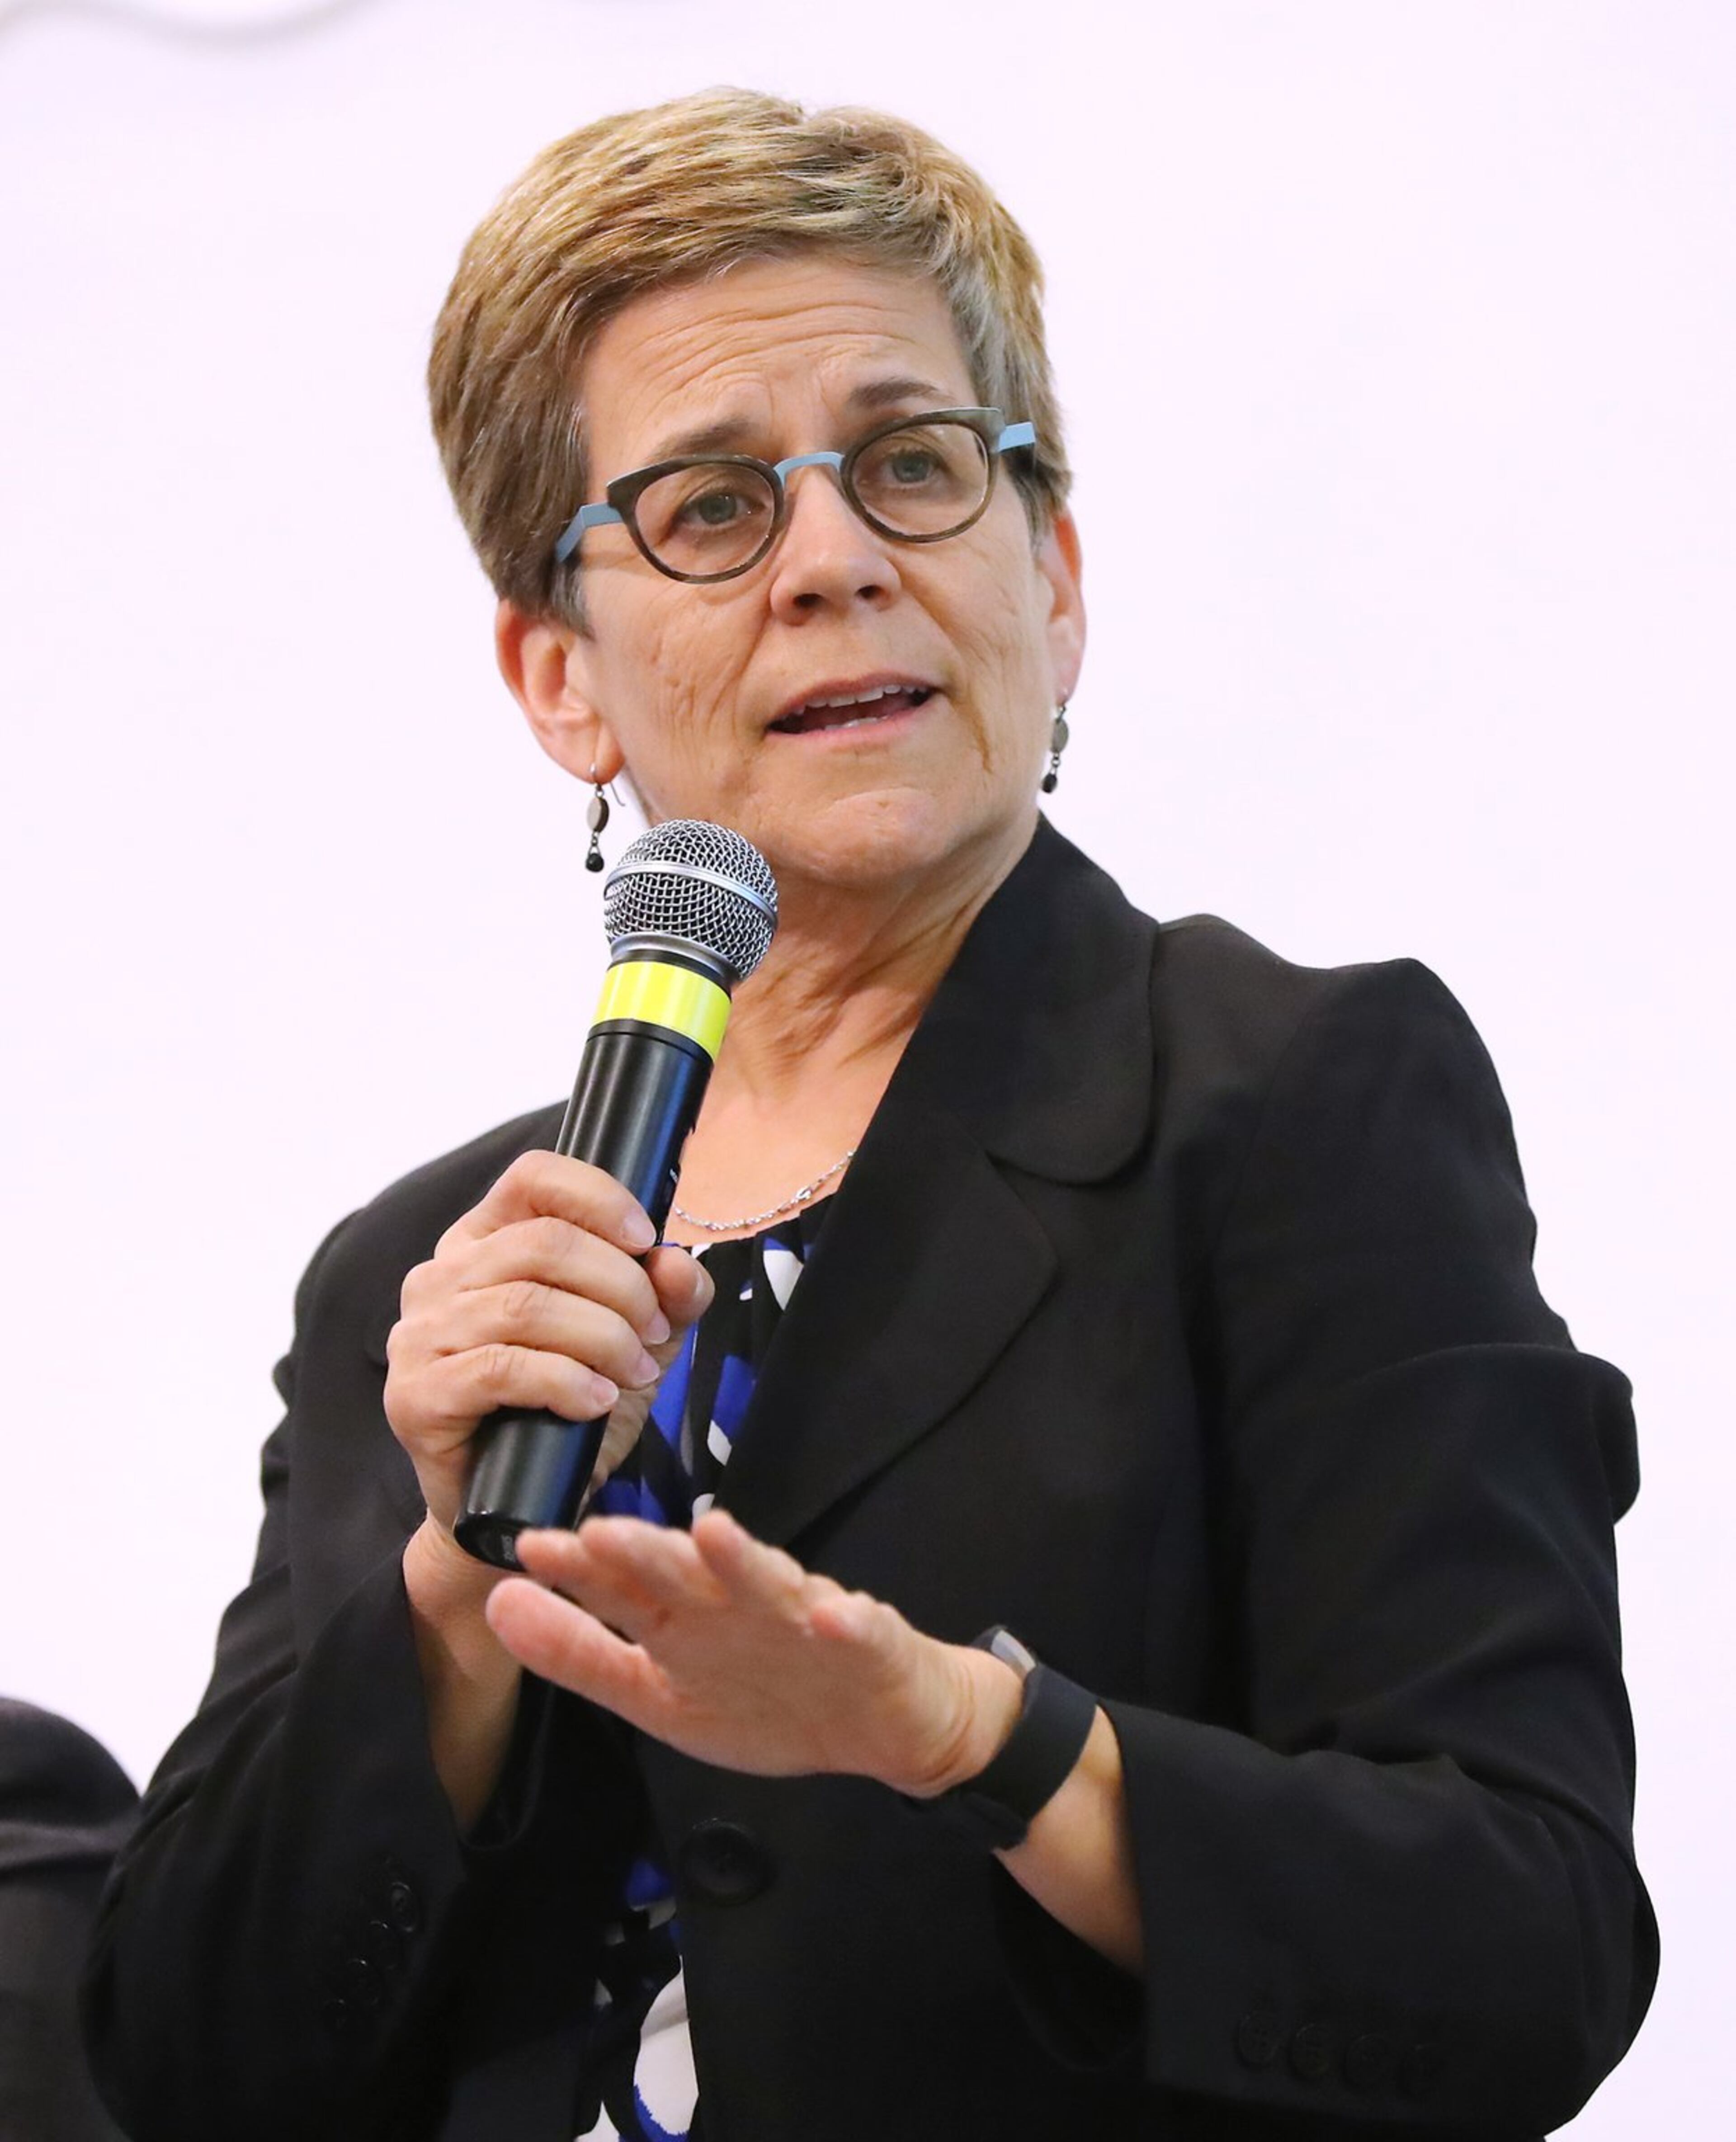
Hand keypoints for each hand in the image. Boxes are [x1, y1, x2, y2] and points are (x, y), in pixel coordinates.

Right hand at [384, 1150, 712, 1536]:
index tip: (647, 1239)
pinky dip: (565, 1380)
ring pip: (527, 1303)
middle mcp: (439, 1276)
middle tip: (656, 1333)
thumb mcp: (635, 1341)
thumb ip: (666, 1297)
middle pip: (543, 1242)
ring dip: (602, 1336)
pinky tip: (596, 1400)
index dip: (598, 1198)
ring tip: (635, 1370)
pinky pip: (502, 1368)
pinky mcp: (415, 1395)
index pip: (532, 1178)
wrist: (523, 1505)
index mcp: (483, 1241)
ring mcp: (418, 1334)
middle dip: (620, 1285)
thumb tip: (677, 1262)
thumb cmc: (571, 1407)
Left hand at [485, 1509, 1022, 1795]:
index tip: (531, 1547)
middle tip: (604, 1532)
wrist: (882, 1719)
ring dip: (743, 1561)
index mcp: (686, 1623)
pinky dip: (845, 1620)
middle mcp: (737, 1606)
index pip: (625, 1590)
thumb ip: (580, 1653)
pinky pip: (857, 1628)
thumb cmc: (767, 1699)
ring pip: (769, 1584)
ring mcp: (803, 1618)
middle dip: (650, 1553)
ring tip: (714, 1533)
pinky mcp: (867, 1639)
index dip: (582, 1570)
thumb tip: (497, 1603)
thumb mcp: (658, 1695)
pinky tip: (830, 1614)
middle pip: (689, 1576)